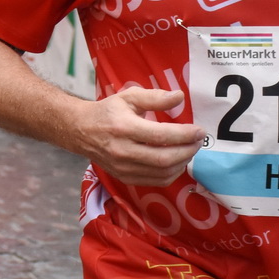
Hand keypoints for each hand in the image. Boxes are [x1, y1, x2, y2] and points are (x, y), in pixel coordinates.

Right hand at [76, 88, 204, 186]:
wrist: (79, 130)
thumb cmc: (107, 111)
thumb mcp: (128, 97)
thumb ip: (155, 97)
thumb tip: (179, 97)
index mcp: (123, 127)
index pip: (161, 135)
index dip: (185, 135)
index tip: (199, 130)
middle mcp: (122, 150)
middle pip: (164, 158)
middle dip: (188, 151)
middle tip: (198, 141)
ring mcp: (122, 167)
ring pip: (162, 173)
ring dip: (182, 163)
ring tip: (189, 150)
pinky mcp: (124, 177)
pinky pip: (155, 181)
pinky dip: (172, 173)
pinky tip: (176, 162)